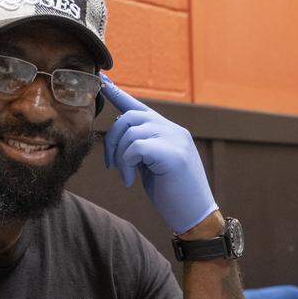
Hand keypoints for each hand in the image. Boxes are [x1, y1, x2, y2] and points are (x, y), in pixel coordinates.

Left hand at [100, 76, 217, 233]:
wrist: (195, 217)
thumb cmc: (173, 195)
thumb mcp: (153, 166)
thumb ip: (142, 147)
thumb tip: (120, 136)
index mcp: (169, 131)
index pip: (140, 106)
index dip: (118, 94)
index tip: (102, 82)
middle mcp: (174, 130)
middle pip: (130, 116)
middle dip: (112, 139)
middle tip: (110, 165)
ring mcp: (175, 139)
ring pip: (131, 131)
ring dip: (119, 155)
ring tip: (126, 176)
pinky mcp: (172, 154)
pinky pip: (136, 147)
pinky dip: (126, 164)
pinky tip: (130, 181)